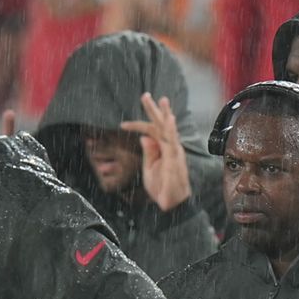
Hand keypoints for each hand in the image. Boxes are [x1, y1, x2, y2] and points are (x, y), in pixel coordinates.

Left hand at [120, 93, 191, 211]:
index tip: (122, 124)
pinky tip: (169, 119)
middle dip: (153, 110)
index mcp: (162, 149)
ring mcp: (174, 152)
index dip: (138, 125)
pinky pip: (173, 142)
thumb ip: (149, 152)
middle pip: (161, 125)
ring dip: (164, 114)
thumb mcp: (149, 168)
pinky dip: (171, 130)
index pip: (150, 131)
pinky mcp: (175, 159)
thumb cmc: (162, 187)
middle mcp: (169, 147)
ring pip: (169, 129)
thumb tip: (143, 137)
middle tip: (145, 95)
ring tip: (160, 100)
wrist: (171, 203)